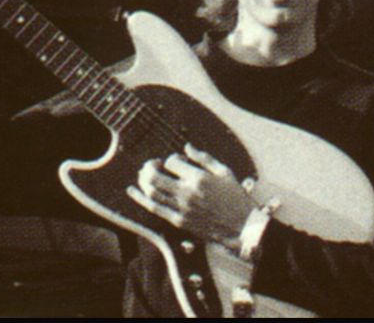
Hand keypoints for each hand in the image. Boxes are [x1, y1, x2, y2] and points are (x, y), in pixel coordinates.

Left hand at [127, 143, 255, 250]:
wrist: (241, 226)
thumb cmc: (235, 197)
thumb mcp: (223, 171)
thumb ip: (203, 158)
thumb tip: (186, 147)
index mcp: (198, 178)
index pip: (172, 162)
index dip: (171, 158)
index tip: (177, 161)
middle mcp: (186, 192)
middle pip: (154, 176)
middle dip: (149, 167)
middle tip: (153, 165)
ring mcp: (181, 208)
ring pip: (151, 191)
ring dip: (143, 180)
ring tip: (145, 175)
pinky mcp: (178, 221)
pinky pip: (154, 208)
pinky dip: (140, 199)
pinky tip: (133, 191)